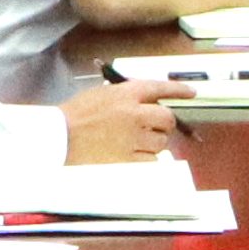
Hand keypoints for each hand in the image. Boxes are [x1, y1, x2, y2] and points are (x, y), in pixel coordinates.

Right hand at [61, 84, 183, 165]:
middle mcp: (134, 114)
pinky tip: (132, 157)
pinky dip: (146, 160)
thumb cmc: (73, 117)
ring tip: (132, 144)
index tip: (190, 92)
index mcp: (126, 94)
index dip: (178, 90)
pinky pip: (151, 160)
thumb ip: (124, 96)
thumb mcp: (99, 94)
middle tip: (153, 129)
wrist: (58, 138)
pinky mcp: (130, 159)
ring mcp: (133, 137)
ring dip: (153, 143)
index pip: (159, 88)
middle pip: (167, 118)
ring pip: (161, 142)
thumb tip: (145, 103)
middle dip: (164, 124)